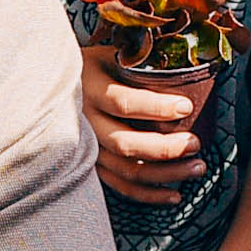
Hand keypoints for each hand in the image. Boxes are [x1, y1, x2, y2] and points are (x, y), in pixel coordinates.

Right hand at [81, 44, 207, 203]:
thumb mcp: (111, 55)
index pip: (123, 102)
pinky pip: (120, 186)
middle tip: (195, 143)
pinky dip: (148, 194)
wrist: (52, 85)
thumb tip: (187, 64)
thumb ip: (140, 61)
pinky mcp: (91, 165)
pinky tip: (174, 195)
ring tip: (198, 168)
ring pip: (126, 169)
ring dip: (165, 173)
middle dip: (166, 148)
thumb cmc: (94, 67)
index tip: (186, 106)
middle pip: (125, 143)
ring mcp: (86, 147)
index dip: (156, 107)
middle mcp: (84, 121)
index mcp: (90, 88)